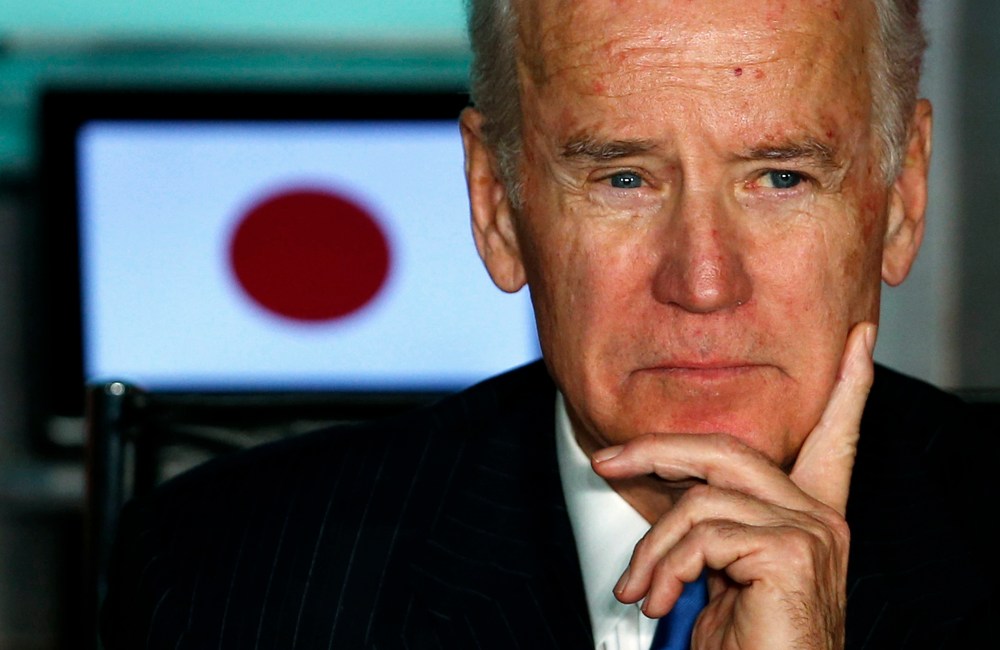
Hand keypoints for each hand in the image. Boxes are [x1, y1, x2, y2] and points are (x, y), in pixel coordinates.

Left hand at [591, 322, 876, 648]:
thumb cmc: (747, 648)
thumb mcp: (724, 574)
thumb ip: (715, 527)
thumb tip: (671, 491)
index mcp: (810, 518)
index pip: (833, 440)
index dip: (849, 387)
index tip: (858, 339)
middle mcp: (821, 519)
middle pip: (728, 450)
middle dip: (656, 450)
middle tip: (605, 461)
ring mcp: (812, 533)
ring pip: (701, 499)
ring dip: (651, 548)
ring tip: (639, 591)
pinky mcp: (793, 553)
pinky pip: (702, 533)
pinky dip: (667, 566)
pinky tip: (662, 600)